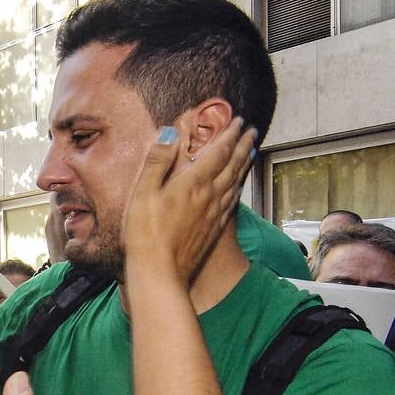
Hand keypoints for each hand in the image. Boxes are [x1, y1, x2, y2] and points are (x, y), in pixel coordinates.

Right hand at [124, 119, 257, 284]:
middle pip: (232, 165)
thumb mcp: (143, 192)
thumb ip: (158, 160)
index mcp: (193, 183)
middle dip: (243, 145)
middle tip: (251, 131)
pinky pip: (230, 204)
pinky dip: (237, 190)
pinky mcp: (212, 230)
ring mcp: (213, 214)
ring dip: (244, 164)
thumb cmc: (145, 234)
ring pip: (235, 183)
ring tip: (251, 152)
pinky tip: (237, 189)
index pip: (218, 152)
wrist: (160, 273)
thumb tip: (170, 131)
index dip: (229, 134)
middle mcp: (209, 196)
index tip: (239, 121)